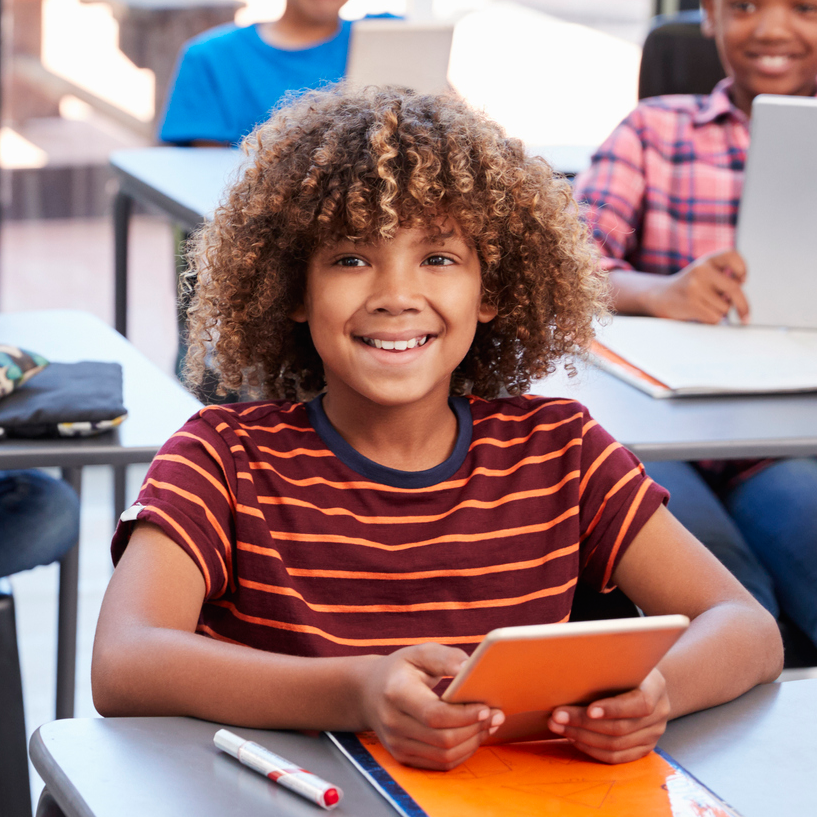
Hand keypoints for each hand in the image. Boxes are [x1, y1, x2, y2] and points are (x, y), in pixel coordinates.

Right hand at [359, 643, 504, 769]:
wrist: (369, 692)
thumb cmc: (401, 669)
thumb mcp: (419, 653)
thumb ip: (445, 658)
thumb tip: (469, 669)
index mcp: (396, 693)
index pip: (434, 715)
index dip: (464, 715)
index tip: (487, 706)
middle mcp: (393, 723)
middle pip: (443, 739)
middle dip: (475, 729)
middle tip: (497, 715)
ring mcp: (396, 744)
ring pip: (444, 756)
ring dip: (472, 742)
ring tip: (488, 725)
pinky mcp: (403, 756)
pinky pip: (439, 763)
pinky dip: (461, 753)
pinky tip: (472, 736)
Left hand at [546, 668, 669, 763]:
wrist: (644, 682)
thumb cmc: (624, 666)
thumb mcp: (620, 660)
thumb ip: (605, 665)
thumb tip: (569, 668)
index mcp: (656, 688)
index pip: (639, 704)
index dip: (613, 709)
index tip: (589, 709)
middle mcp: (659, 714)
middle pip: (620, 728)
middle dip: (583, 723)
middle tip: (556, 716)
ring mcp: (653, 734)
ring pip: (615, 745)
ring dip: (582, 737)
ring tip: (558, 726)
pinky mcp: (643, 748)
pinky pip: (616, 757)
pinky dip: (591, 749)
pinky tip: (573, 737)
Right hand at [645, 250, 748, 323]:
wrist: (659, 296)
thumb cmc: (687, 288)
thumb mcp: (702, 274)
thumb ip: (722, 279)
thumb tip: (739, 298)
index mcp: (706, 261)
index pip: (732, 255)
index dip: (742, 268)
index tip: (743, 281)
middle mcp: (701, 270)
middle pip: (734, 288)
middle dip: (743, 305)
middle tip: (746, 316)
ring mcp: (695, 287)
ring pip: (724, 307)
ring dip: (719, 312)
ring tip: (705, 307)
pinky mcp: (691, 304)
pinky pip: (715, 317)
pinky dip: (712, 320)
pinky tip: (700, 314)